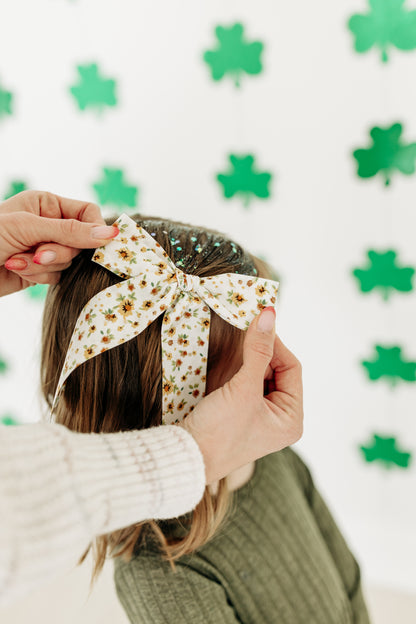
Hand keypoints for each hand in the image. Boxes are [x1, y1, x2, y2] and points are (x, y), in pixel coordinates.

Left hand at [0, 190, 118, 296]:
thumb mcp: (30, 228)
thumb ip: (71, 231)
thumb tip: (111, 233)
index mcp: (47, 204)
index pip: (88, 213)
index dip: (93, 229)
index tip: (95, 244)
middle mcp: (49, 224)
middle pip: (81, 242)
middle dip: (58, 252)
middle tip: (38, 254)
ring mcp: (46, 248)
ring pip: (70, 262)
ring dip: (44, 265)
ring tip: (18, 261)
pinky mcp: (40, 270)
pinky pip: (57, 276)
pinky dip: (38, 276)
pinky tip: (17, 269)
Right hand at [181, 307, 302, 483]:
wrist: (185, 457)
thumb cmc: (219, 432)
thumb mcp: (242, 388)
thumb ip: (258, 349)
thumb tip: (269, 315)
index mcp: (291, 419)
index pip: (292, 368)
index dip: (276, 344)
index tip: (258, 324)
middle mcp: (280, 419)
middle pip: (278, 371)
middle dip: (262, 352)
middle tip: (245, 331)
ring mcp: (260, 417)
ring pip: (260, 375)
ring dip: (249, 359)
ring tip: (236, 346)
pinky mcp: (241, 414)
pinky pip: (246, 384)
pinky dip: (238, 370)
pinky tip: (227, 363)